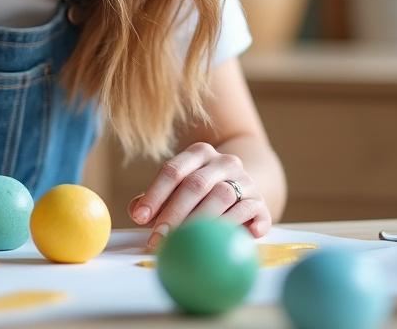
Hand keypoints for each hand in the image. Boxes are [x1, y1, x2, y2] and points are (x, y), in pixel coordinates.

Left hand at [128, 142, 271, 249]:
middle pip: (196, 184)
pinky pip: (251, 211)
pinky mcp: (260, 201)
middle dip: (174, 212)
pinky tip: (229, 236)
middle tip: (159, 237)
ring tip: (186, 242)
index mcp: (199, 153)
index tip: (140, 218)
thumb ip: (156, 199)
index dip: (154, 195)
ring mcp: (245, 180)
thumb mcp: (179, 187)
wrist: (244, 186)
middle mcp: (223, 162)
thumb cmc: (201, 191)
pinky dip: (242, 224)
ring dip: (202, 221)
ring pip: (224, 196)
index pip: (173, 170)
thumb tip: (136, 212)